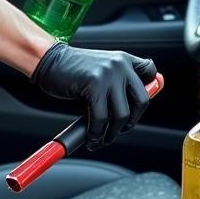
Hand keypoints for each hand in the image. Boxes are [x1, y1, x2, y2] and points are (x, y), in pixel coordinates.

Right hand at [31, 42, 156, 149]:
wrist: (49, 60)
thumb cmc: (72, 69)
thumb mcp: (101, 69)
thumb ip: (116, 82)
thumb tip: (129, 110)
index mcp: (124, 59)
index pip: (150, 74)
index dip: (144, 93)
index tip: (134, 111)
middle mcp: (120, 65)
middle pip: (141, 101)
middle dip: (131, 122)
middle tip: (118, 131)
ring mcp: (109, 74)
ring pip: (121, 115)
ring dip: (112, 133)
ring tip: (101, 139)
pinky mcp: (95, 85)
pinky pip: (101, 118)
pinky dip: (96, 133)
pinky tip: (91, 137)